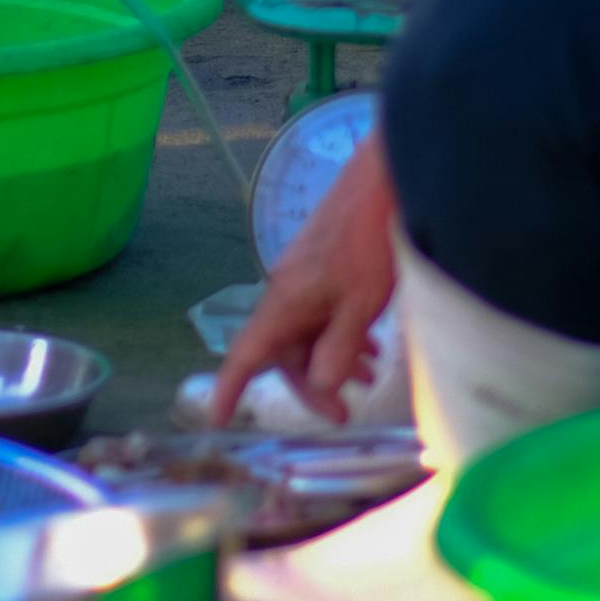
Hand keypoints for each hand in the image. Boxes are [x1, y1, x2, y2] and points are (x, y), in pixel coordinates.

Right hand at [207, 135, 397, 424]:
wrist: (381, 181)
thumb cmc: (370, 242)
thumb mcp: (360, 305)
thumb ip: (339, 348)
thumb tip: (318, 385)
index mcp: (285, 302)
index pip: (246, 353)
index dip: (230, 387)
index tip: (217, 419)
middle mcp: (286, 291)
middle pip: (284, 350)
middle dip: (311, 385)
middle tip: (344, 415)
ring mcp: (303, 277)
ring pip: (307, 331)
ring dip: (332, 361)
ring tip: (367, 382)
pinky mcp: (322, 266)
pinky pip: (322, 313)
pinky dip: (341, 336)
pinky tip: (370, 349)